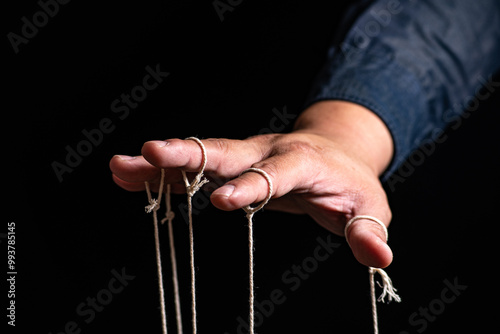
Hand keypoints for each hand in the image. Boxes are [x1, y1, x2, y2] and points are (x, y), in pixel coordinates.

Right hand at [109, 101, 394, 267]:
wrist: (336, 151)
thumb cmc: (351, 184)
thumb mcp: (369, 208)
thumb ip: (367, 232)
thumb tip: (379, 260)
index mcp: (302, 162)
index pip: (272, 173)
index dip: (249, 186)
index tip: (220, 202)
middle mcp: (266, 151)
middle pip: (224, 150)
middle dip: (188, 154)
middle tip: (150, 153)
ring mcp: (245, 154)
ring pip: (200, 156)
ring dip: (161, 163)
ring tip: (121, 167)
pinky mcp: (232, 163)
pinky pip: (194, 169)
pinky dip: (162, 175)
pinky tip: (129, 177)